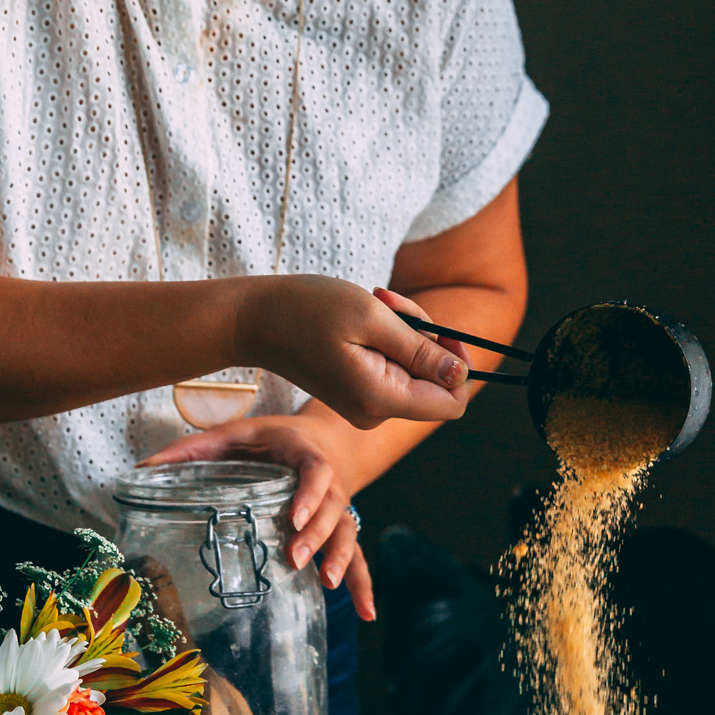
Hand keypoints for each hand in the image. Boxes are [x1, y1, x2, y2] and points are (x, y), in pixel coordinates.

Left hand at [141, 415, 375, 619]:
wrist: (315, 438)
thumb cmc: (268, 439)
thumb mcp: (233, 434)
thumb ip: (193, 449)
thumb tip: (142, 468)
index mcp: (303, 453)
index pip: (316, 471)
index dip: (310, 494)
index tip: (294, 517)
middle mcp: (329, 482)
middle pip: (334, 509)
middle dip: (318, 536)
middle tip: (296, 560)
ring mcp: (338, 508)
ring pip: (348, 532)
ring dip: (342, 559)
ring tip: (327, 583)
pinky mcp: (340, 530)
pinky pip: (358, 556)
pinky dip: (363, 584)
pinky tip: (365, 612)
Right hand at [237, 277, 470, 428]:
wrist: (253, 320)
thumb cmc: (307, 310)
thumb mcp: (373, 319)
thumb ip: (421, 350)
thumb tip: (462, 374)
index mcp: (381, 399)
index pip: (452, 403)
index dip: (459, 366)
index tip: (440, 330)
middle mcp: (375, 413)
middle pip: (435, 382)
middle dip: (425, 336)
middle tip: (390, 301)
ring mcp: (365, 406)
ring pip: (415, 370)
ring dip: (405, 330)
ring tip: (375, 301)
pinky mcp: (357, 392)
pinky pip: (393, 368)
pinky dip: (388, 338)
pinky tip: (365, 315)